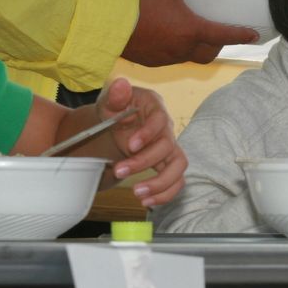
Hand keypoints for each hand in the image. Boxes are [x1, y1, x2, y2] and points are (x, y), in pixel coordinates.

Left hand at [96, 78, 186, 206]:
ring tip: (138, 194)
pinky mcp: (167, 164)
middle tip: (118, 170)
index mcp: (155, 107)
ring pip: (178, 167)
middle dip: (143, 162)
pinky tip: (146, 202)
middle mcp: (166, 127)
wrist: (115, 125)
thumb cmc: (114, 110)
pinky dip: (165, 194)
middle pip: (167, 146)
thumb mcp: (109, 102)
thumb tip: (121, 84)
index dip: (148, 133)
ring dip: (160, 183)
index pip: (160, 119)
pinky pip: (176, 181)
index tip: (130, 145)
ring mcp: (169, 147)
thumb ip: (114, 95)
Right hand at [123, 0, 257, 65]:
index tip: (253, 35)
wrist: (106, 23)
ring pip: (188, 56)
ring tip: (190, 32)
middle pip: (208, 53)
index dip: (241, 34)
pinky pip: (170, 57)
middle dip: (218, 44)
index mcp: (192, 31)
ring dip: (195, 46)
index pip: (224, 35)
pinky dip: (175, 48)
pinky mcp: (150, 61)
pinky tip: (166, 35)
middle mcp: (182, 49)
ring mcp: (165, 58)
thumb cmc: (138, 3)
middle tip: (219, 33)